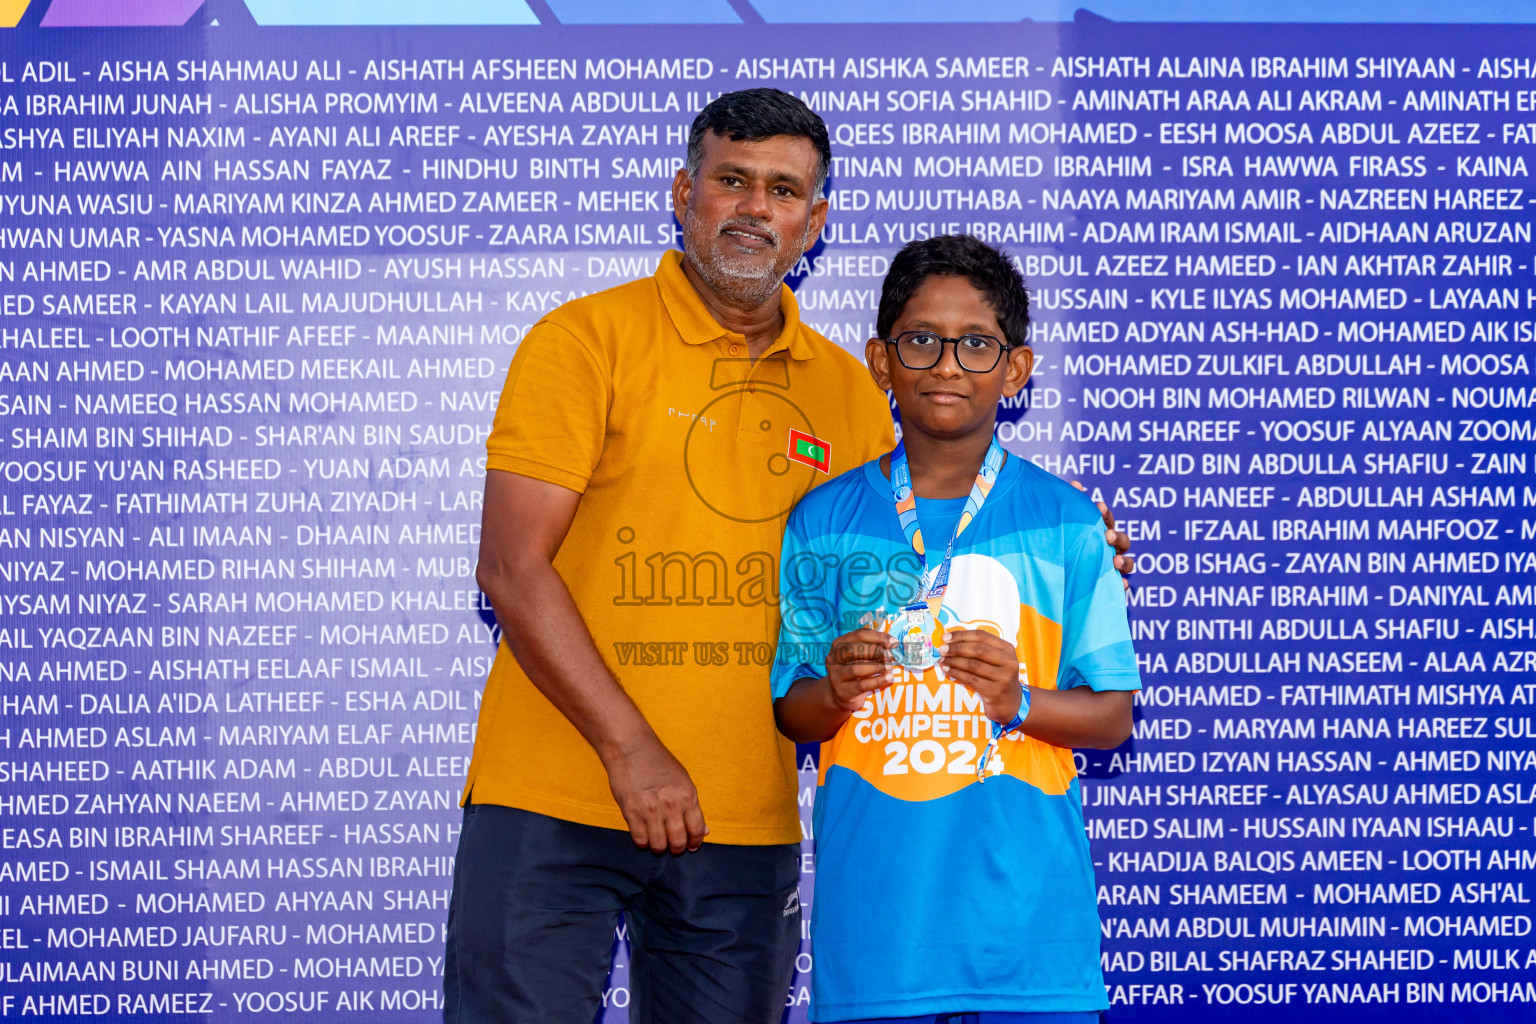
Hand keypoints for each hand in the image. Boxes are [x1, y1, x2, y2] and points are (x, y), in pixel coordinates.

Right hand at [603, 734, 706, 854]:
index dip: (695, 842)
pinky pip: (640, 840)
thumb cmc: (658, 762)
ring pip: (659, 845)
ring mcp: (650, 809)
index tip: (691, 845)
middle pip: (678, 841)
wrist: (630, 747)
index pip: (697, 830)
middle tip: (672, 846)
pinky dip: (643, 842)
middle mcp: (671, 804)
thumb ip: (692, 807)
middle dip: (677, 848)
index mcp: (687, 795)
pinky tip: (644, 834)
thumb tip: (704, 831)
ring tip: (657, 841)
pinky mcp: (631, 812)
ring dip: (659, 847)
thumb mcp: (682, 780)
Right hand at [824, 628, 895, 712]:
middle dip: (875, 651)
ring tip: (890, 666)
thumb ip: (873, 647)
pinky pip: (862, 685)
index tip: (893, 641)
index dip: (877, 636)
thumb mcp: (860, 655)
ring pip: (856, 669)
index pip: (858, 635)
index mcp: (839, 643)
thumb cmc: (855, 668)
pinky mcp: (843, 690)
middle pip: (853, 650)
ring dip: (876, 666)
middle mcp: (834, 658)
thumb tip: (891, 644)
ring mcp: (836, 675)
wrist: (842, 693)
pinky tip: (888, 678)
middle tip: (889, 655)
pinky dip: (877, 681)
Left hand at [939, 629, 1022, 724]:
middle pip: (978, 650)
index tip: (946, 637)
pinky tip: (947, 671)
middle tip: (942, 649)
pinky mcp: (995, 691)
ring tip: (942, 660)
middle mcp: (1008, 661)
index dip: (962, 635)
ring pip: (973, 665)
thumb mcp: (995, 660)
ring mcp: (1003, 677)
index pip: (982, 636)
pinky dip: (956, 673)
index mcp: (1007, 649)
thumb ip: (978, 649)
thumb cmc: (997, 677)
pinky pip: (971, 679)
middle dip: (957, 648)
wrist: (1011, 703)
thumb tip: (950, 641)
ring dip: (954, 661)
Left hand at [1070, 480, 1133, 589]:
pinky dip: (1121, 585)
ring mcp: (1111, 566)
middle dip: (1117, 537)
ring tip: (1114, 561)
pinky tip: (1119, 584)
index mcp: (1099, 530)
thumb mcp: (1064, 524)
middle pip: (1122, 541)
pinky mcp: (1108, 584)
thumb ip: (1071, 506)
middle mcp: (1109, 548)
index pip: (1107, 519)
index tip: (1098, 507)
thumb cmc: (1062, 542)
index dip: (1104, 513)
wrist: (1055, 572)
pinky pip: (1119, 585)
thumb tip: (1076, 484)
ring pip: (1127, 563)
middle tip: (1107, 536)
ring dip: (1124, 561)